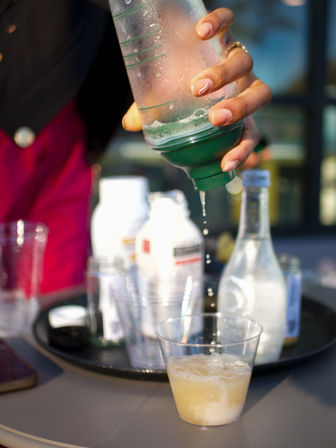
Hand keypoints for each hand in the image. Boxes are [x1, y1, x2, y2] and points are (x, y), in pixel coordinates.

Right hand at [122, 7, 271, 171]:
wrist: (173, 43)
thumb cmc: (172, 83)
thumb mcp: (161, 104)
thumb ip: (149, 115)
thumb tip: (129, 124)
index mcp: (233, 109)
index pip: (248, 133)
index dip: (242, 150)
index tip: (225, 164)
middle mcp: (240, 83)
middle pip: (258, 95)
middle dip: (239, 109)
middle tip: (214, 118)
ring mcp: (233, 55)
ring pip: (244, 64)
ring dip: (224, 76)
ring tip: (196, 86)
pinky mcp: (223, 29)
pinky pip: (230, 23)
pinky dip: (219, 24)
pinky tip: (201, 33)